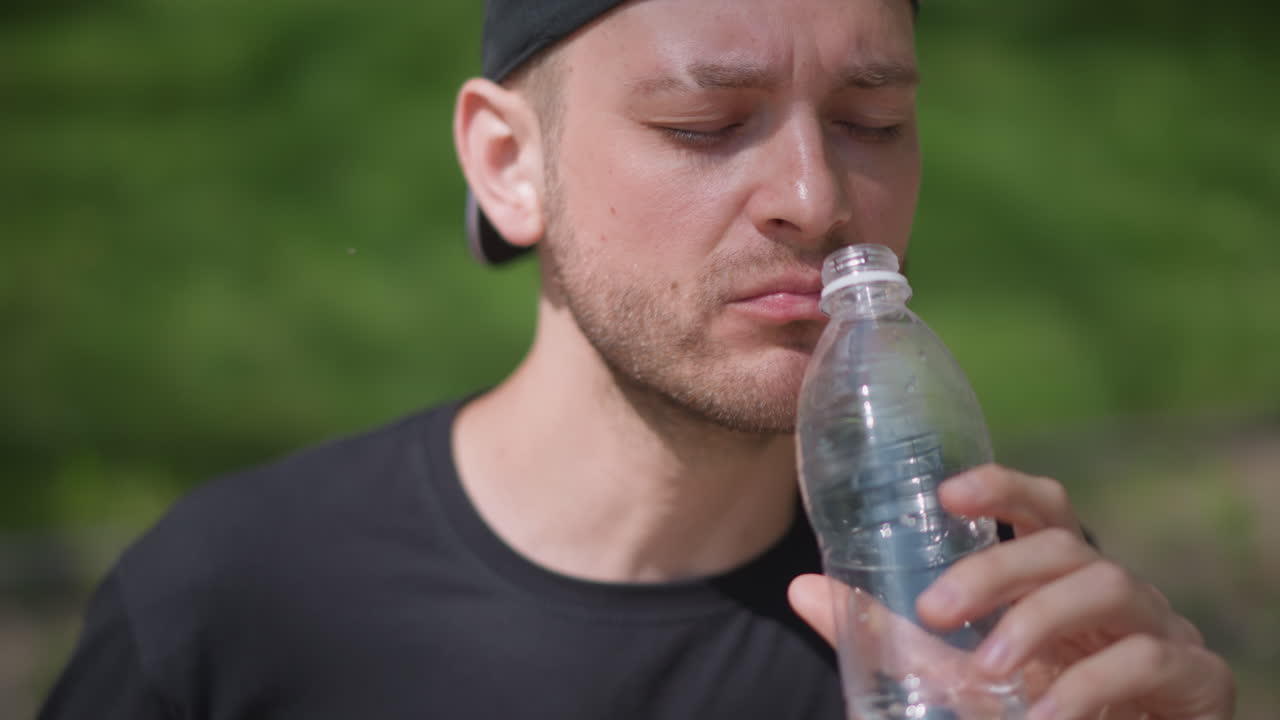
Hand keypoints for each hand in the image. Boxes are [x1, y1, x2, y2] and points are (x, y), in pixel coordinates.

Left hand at [789, 464, 1235, 719]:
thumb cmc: (1033, 707)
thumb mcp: (950, 672)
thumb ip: (887, 635)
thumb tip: (801, 588)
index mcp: (1059, 578)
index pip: (1043, 507)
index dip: (1003, 487)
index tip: (948, 493)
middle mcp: (1112, 590)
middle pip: (1063, 542)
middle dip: (997, 567)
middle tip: (936, 607)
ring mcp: (1161, 628)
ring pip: (1112, 584)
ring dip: (1040, 620)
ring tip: (988, 668)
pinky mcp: (1196, 677)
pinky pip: (1149, 659)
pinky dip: (1090, 686)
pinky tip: (1045, 716)